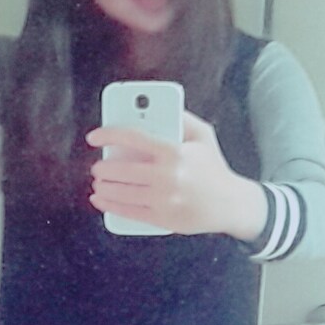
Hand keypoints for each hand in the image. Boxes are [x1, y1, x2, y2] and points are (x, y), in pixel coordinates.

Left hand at [86, 111, 268, 238]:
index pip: (133, 138)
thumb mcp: (203, 136)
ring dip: (103, 187)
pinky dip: (109, 206)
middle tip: (98, 166)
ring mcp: (163, 199)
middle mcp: (167, 176)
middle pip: (122, 170)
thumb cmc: (213, 168)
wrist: (230, 205)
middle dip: (103, 167)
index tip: (94, 137)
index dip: (108, 135)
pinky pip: (128, 212)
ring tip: (98, 182)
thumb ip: (180, 117)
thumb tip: (154, 106)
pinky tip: (100, 200)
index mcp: (174, 151)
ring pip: (121, 193)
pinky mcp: (162, 218)